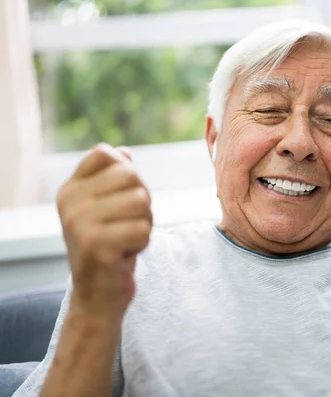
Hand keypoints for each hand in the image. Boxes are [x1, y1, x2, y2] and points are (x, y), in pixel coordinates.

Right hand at [57, 143, 151, 318]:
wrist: (98, 295)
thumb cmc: (109, 247)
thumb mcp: (108, 208)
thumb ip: (114, 179)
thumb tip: (124, 152)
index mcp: (70, 189)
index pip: (107, 154)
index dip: (128, 175)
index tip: (120, 201)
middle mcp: (69, 202)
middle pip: (132, 177)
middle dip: (142, 203)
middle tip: (127, 226)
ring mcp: (79, 223)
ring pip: (141, 202)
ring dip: (144, 223)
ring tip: (126, 239)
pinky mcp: (96, 245)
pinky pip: (142, 229)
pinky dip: (143, 243)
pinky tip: (126, 253)